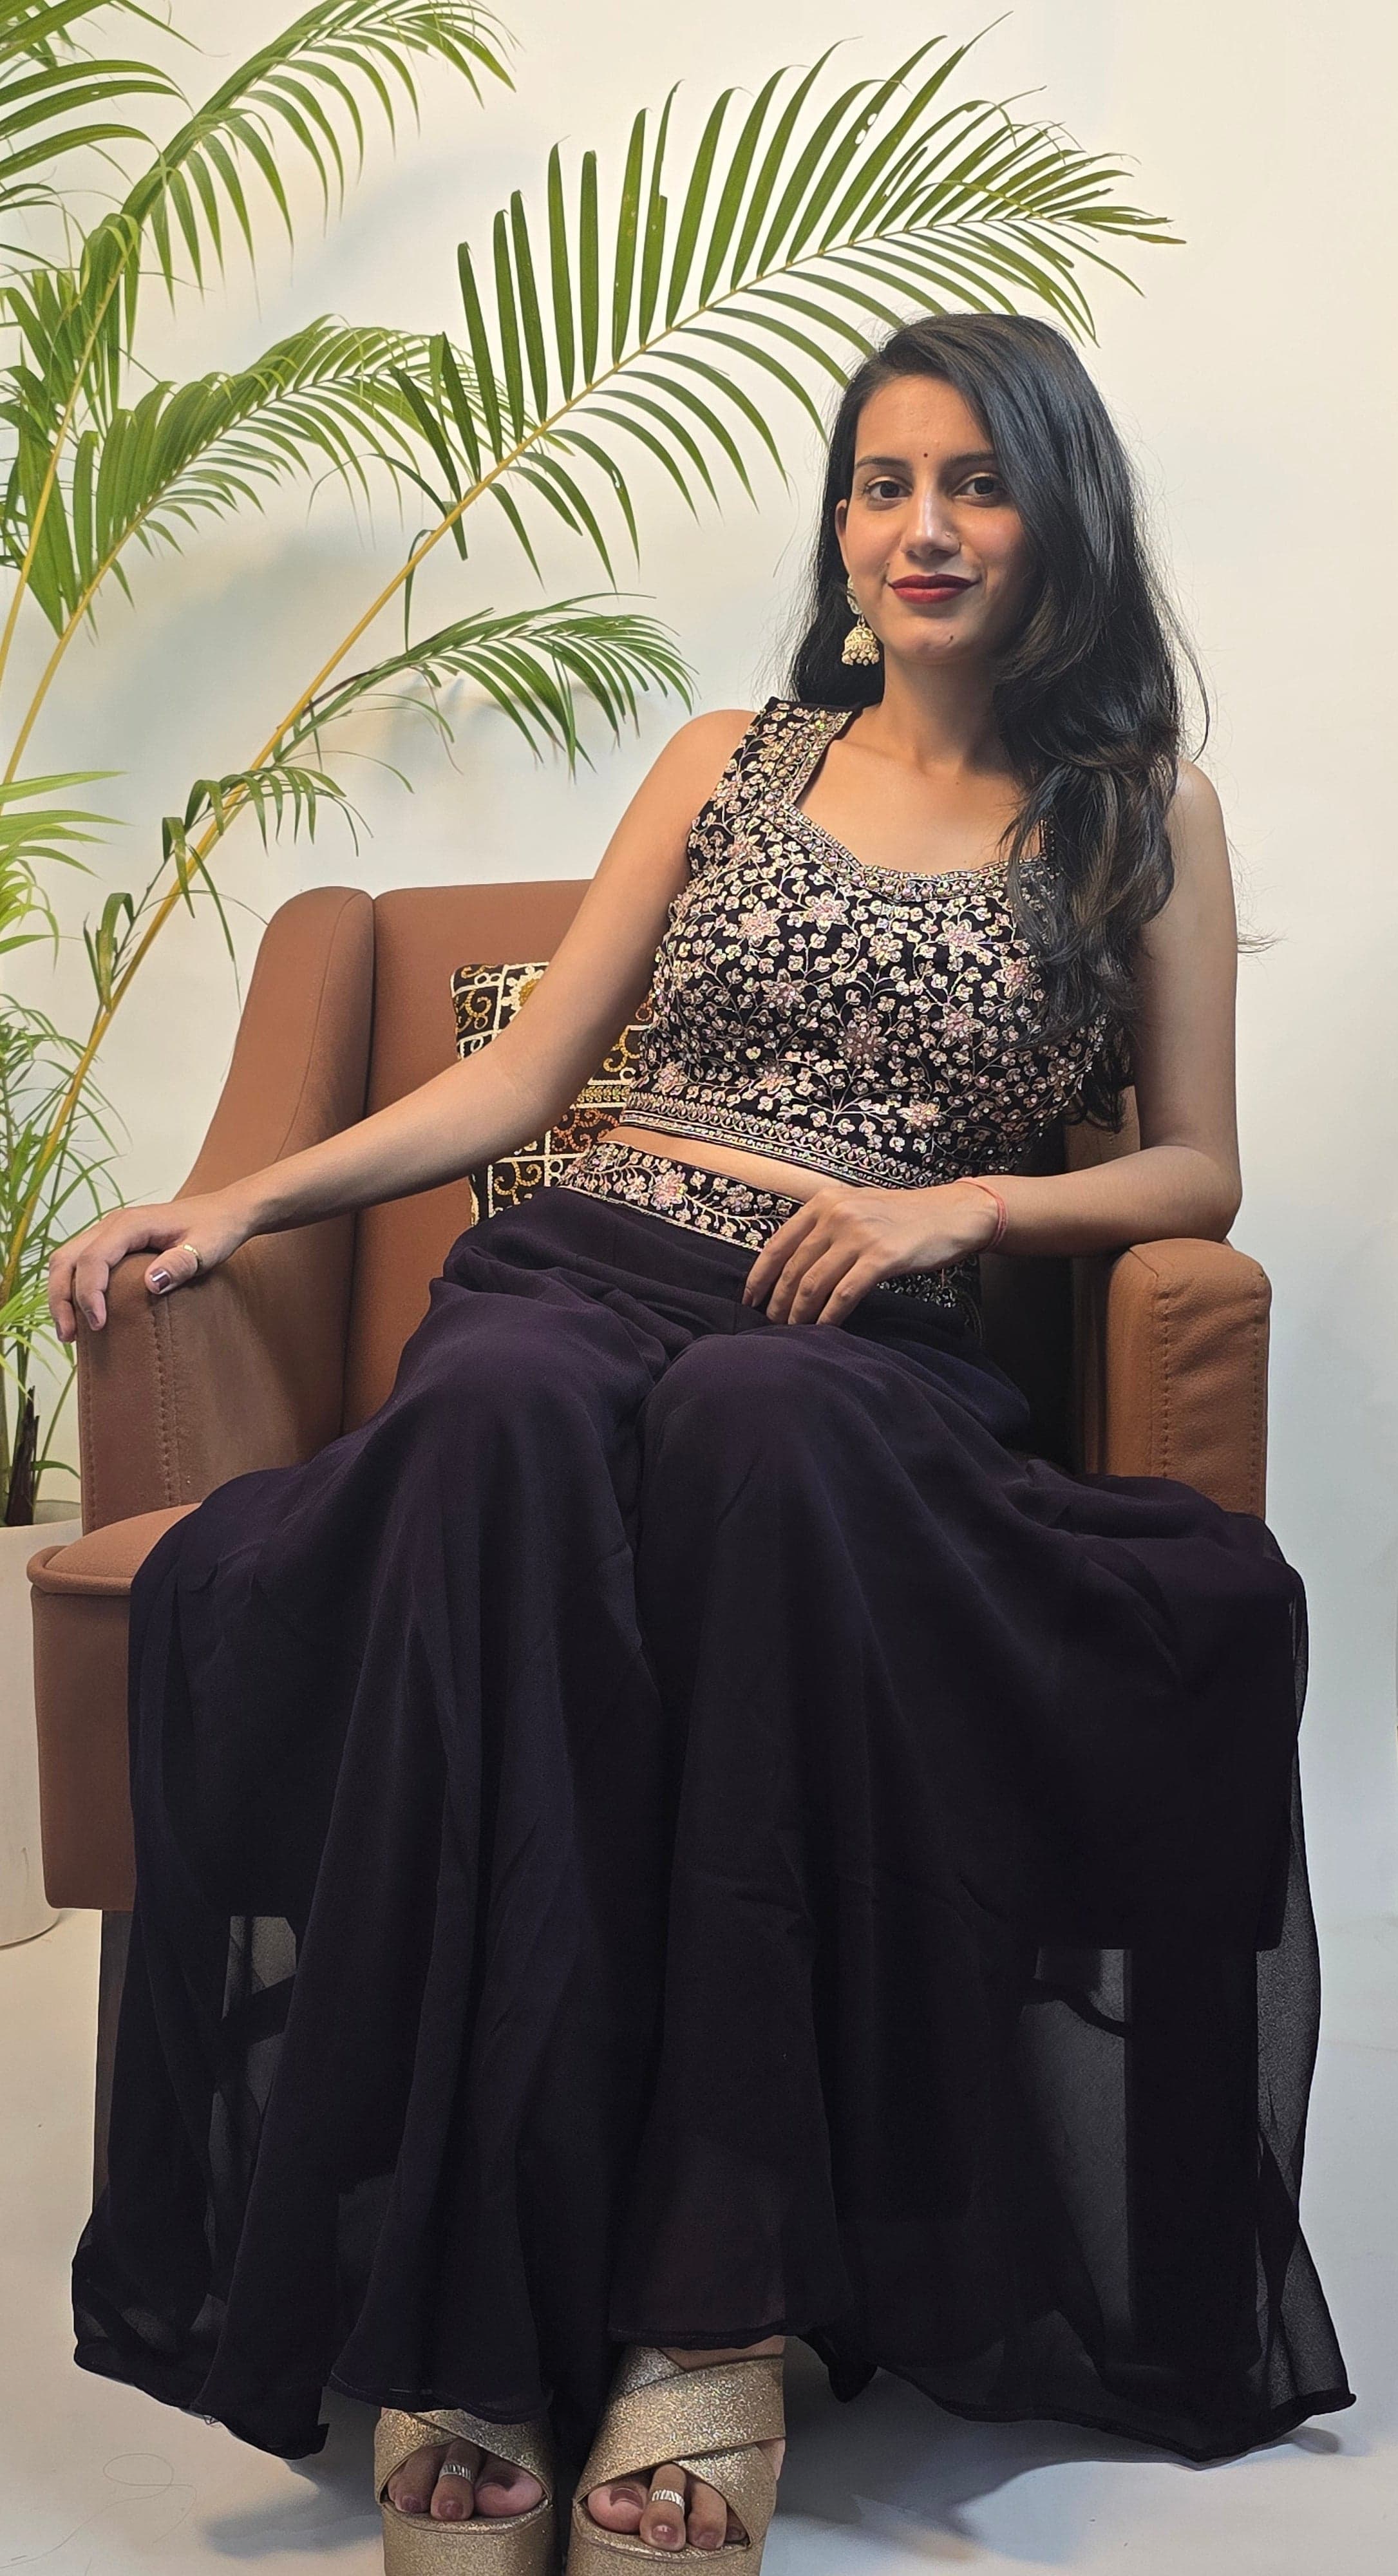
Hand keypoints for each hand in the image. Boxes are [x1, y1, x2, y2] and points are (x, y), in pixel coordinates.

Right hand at [47, 1190, 254, 1340]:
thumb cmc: (216, 1230)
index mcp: (131, 1225)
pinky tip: (83, 1313)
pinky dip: (73, 1286)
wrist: (226, 1212)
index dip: (90, 1294)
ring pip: (67, 1259)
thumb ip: (180, 1264)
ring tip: (70, 1331)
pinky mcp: (113, 1242)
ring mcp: (110, 1232)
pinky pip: (80, 1262)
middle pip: (67, 1258)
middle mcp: (112, 1224)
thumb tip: (150, 1284)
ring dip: (61, 1294)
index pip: (94, 1259)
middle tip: (70, 1335)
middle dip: (61, 1298)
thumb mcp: (206, 1250)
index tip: (99, 1324)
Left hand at [741, 1178, 1000, 1325]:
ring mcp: (859, 1235)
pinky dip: (829, 1316)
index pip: (777, 1244)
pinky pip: (843, 1294)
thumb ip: (824, 1228)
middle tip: (772, 1325)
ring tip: (794, 1332)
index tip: (750, 1299)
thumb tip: (792, 1264)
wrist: (952, 1214)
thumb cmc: (903, 1217)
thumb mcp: (856, 1208)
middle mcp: (837, 1215)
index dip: (759, 1277)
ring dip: (800, 1314)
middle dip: (778, 1303)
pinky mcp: (881, 1257)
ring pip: (813, 1284)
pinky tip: (824, 1330)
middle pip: (793, 1269)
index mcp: (824, 1202)